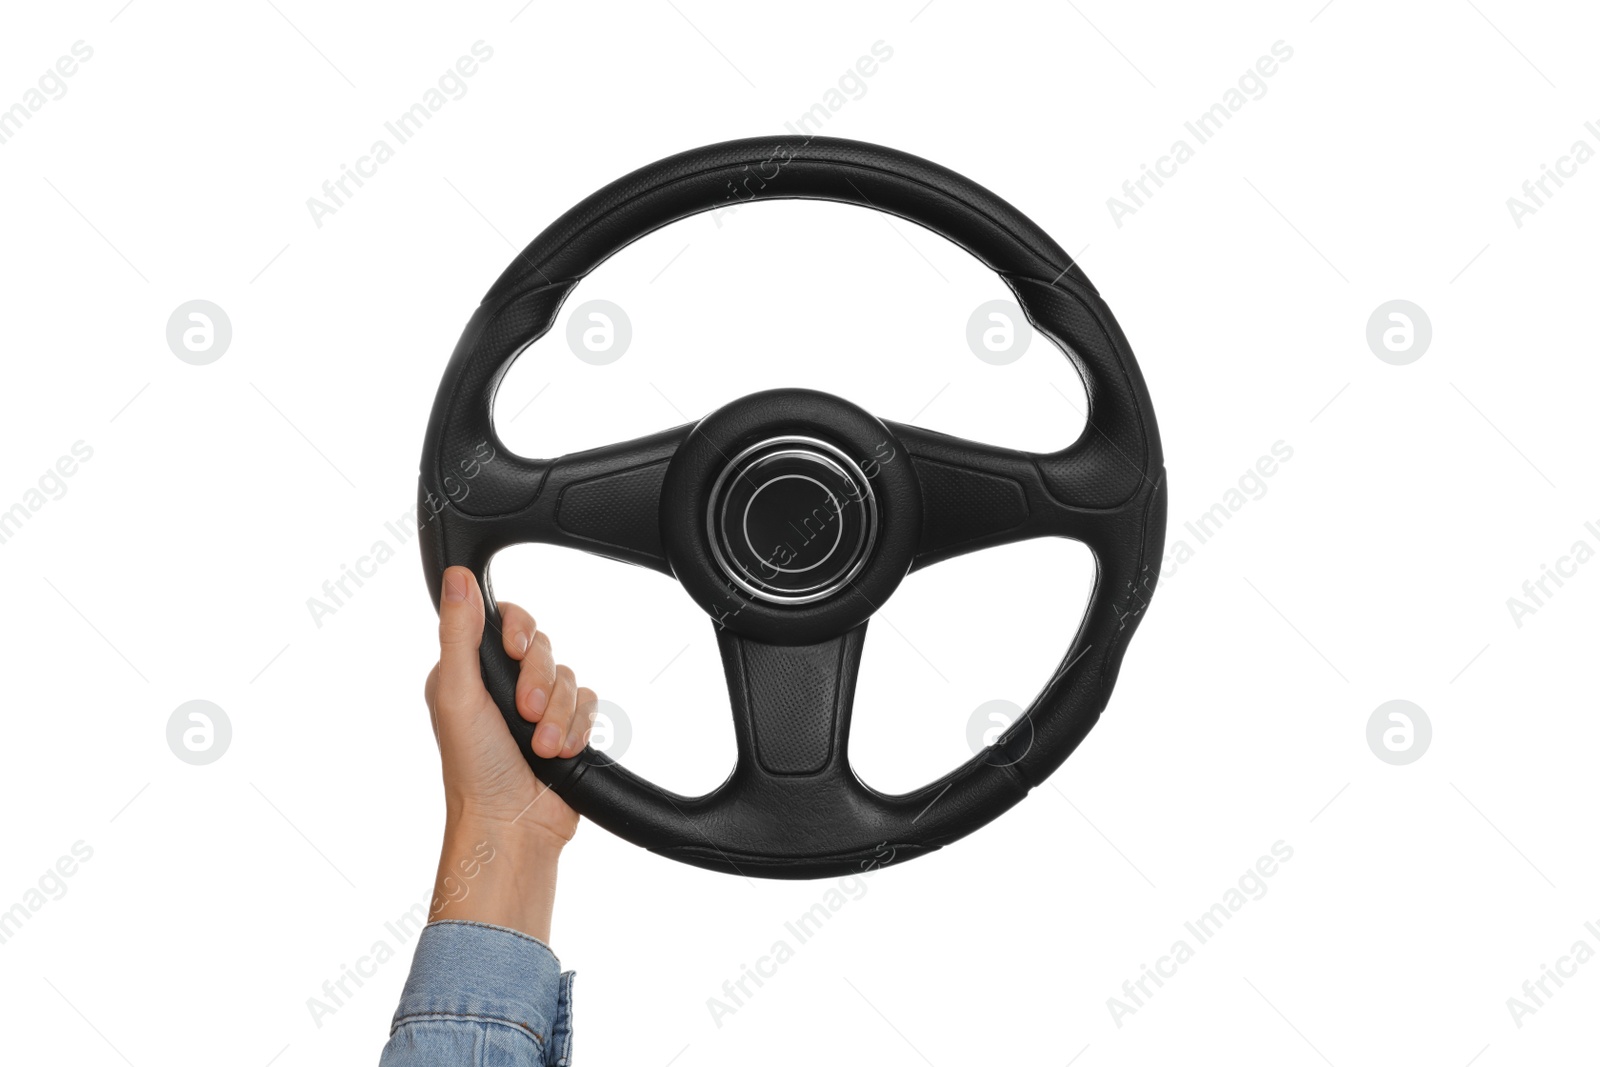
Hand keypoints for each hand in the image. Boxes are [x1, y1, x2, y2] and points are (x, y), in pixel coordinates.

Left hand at [421, 566, 599, 940]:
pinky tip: (561, 752)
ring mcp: (536, 708)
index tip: (514, 649)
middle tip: (525, 714)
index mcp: (469, 671)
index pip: (506, 620)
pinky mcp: (566, 729)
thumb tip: (456, 577)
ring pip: (569, 677)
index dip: (518, 631)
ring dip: (558, 715)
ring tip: (542, 746)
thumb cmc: (474, 769)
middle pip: (543, 648)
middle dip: (540, 682)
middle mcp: (502, 686)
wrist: (513, 827)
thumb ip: (459, 633)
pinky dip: (577, 729)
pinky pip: (589, 705)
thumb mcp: (456, 693)